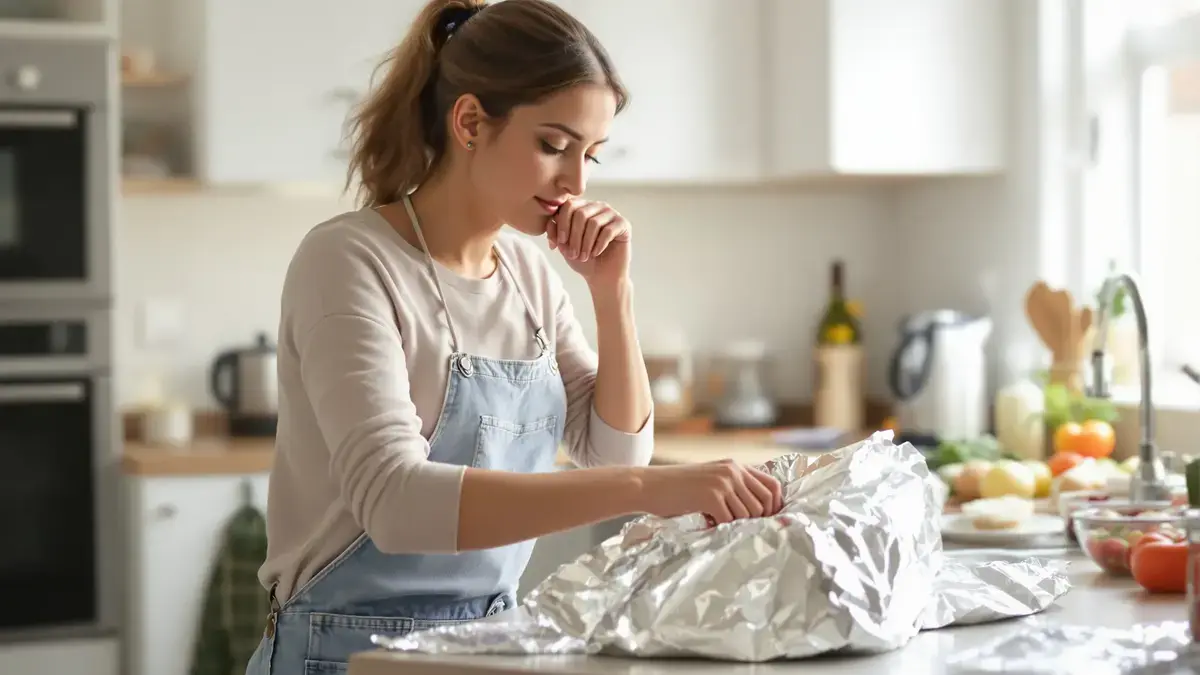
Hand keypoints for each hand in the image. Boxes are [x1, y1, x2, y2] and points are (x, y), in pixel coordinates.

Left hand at [546, 199, 630, 287]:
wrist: (601, 276)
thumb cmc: (582, 259)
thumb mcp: (564, 246)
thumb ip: (555, 232)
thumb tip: (551, 221)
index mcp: (582, 207)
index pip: (569, 205)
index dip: (561, 224)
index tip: (559, 243)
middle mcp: (598, 207)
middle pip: (580, 213)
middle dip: (574, 237)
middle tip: (573, 254)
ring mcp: (612, 214)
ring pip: (593, 223)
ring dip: (585, 243)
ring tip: (583, 256)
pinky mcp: (623, 225)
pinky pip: (608, 231)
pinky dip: (599, 245)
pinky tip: (595, 253)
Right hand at [635, 460, 784, 524]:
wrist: (650, 485)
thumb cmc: (677, 488)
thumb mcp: (710, 479)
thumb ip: (733, 487)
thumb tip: (758, 511)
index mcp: (735, 466)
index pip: (772, 485)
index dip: (775, 505)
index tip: (768, 520)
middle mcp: (732, 472)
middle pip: (764, 503)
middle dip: (757, 520)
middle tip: (741, 528)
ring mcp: (723, 483)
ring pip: (748, 514)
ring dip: (736, 525)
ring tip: (718, 523)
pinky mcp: (711, 497)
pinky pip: (730, 521)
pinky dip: (721, 528)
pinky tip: (707, 523)